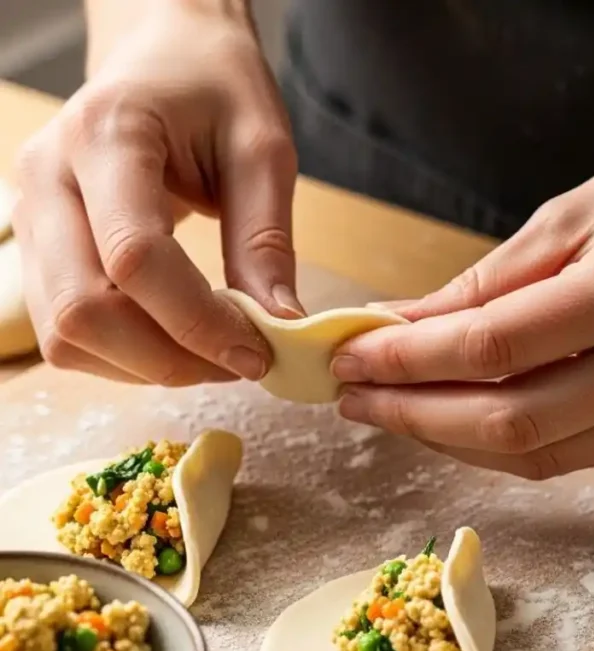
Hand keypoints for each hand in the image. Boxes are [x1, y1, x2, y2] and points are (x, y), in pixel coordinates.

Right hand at [12, 0, 300, 384]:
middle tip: (236, 363)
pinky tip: (173, 340)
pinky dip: (123, 359)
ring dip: (144, 367)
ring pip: (67, 336)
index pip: (135, 258)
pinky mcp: (35, 251)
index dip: (197, 324)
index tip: (257, 353)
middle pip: (83, 312)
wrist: (161, 55)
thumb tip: (278, 327)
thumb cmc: (213, 87)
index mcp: (105, 135)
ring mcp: (30, 217)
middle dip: (168, 359)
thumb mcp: (261, 149)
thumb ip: (266, 240)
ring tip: (209, 352)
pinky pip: (66, 336)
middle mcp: (48, 177)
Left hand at [334, 141, 593, 477]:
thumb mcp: (587, 211)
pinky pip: (570, 457)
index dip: (410, 359)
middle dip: (415, 414)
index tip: (351, 355)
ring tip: (391, 413)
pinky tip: (452, 425)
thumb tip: (409, 324)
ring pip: (538, 453)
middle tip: (353, 399)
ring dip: (450, 441)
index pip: (494, 347)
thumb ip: (496, 277)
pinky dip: (500, 448)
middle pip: (511, 420)